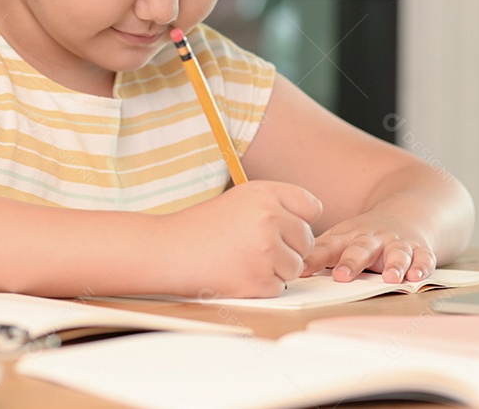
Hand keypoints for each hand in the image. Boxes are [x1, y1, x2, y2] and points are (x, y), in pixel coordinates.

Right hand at [161, 181, 320, 297]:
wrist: (166, 251)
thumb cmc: (201, 227)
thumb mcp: (240, 199)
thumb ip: (276, 204)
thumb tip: (310, 223)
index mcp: (266, 193)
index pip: (312, 207)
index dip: (300, 221)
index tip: (283, 228)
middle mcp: (270, 217)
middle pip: (307, 240)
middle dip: (288, 249)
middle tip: (255, 249)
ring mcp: (266, 249)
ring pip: (296, 266)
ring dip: (276, 269)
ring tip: (244, 260)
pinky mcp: (258, 278)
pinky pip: (279, 286)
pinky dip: (262, 286)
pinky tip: (237, 274)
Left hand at [300, 211, 436, 283]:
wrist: (410, 210)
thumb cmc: (368, 234)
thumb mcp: (341, 238)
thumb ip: (317, 254)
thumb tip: (282, 268)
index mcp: (349, 238)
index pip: (328, 247)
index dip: (314, 259)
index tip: (301, 269)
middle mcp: (373, 240)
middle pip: (361, 250)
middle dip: (352, 263)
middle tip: (342, 276)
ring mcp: (397, 244)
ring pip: (396, 254)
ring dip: (394, 265)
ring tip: (391, 278)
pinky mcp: (420, 250)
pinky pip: (423, 258)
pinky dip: (423, 267)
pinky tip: (419, 275)